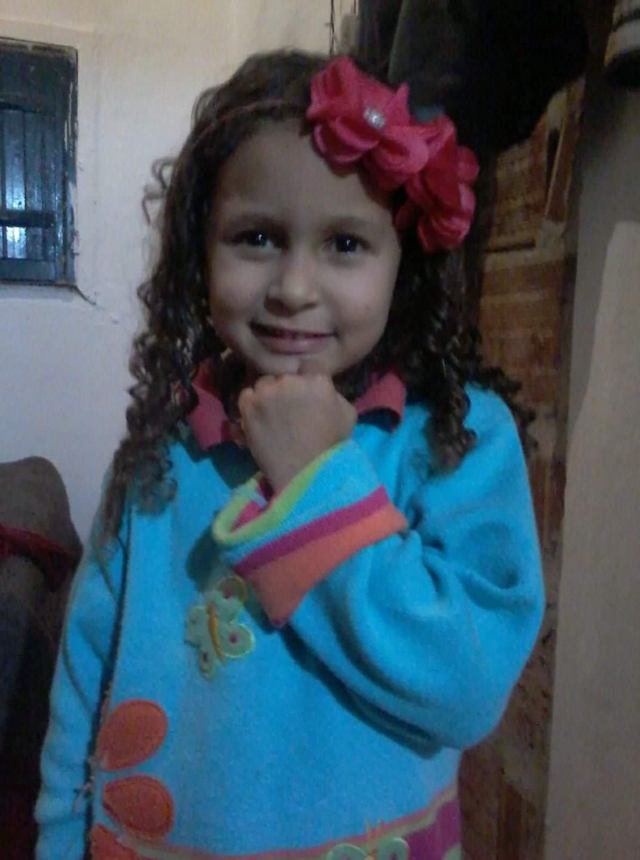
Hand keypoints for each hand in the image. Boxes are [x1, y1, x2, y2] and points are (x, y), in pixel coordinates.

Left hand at [237, 361, 356, 492]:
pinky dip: (251, 405)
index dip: (307, 380)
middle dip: (286, 388)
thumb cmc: (330, 447)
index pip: (309, 366)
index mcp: (317, 380)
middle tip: (288, 408)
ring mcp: (267, 391)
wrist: (304, 473)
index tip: (305, 394)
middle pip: (284, 375)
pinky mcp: (248, 405)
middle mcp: (290, 380)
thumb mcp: (347, 415)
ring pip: (264, 383)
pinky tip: (259, 419)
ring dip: (267, 395)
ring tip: (271, 415)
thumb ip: (334, 393)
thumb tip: (323, 388)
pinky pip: (246, 395)